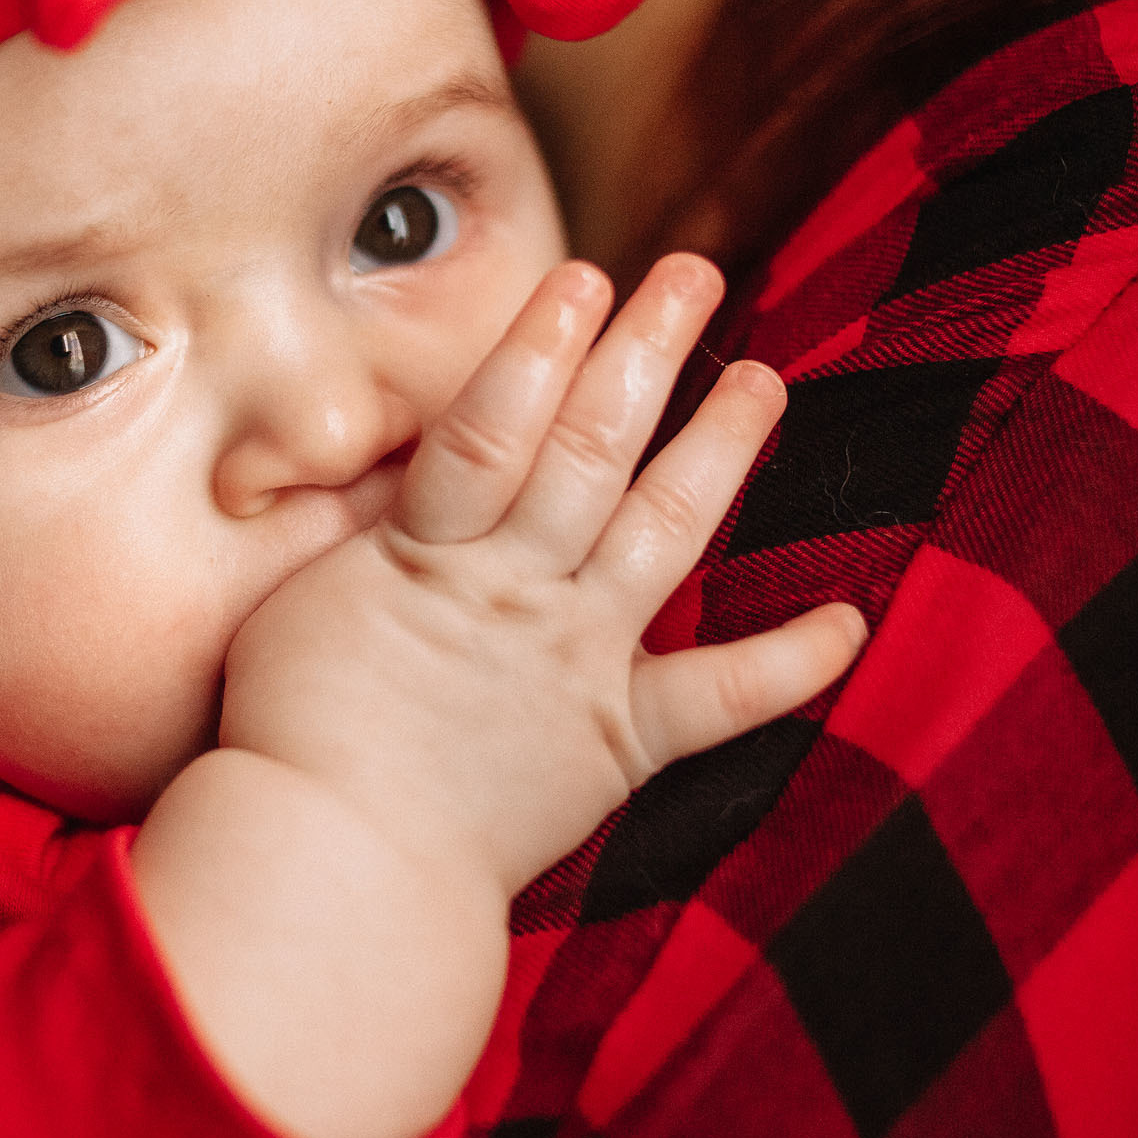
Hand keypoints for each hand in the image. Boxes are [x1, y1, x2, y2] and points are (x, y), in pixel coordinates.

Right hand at [219, 254, 866, 898]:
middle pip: (595, 449)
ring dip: (719, 448)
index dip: (543, 344)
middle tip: (692, 275)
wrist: (335, 863)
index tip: (583, 275)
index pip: (496, 422)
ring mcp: (578, 661)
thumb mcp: (292, 603)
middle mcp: (520, 590)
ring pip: (664, 532)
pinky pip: (718, 699)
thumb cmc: (287, 735)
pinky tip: (850, 619)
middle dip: (646, 352)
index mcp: (431, 554)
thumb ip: (350, 532)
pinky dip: (791, 662)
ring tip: (765, 379)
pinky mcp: (617, 742)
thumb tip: (385, 471)